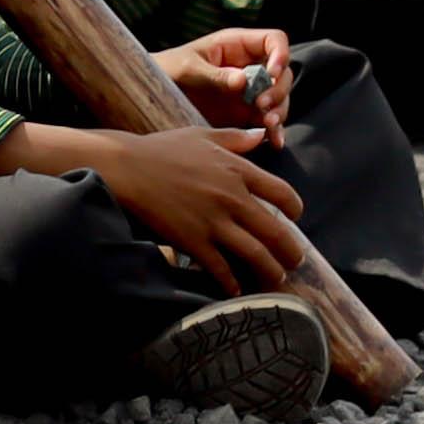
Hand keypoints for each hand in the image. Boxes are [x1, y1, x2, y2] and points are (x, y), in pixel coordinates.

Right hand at [0, 119, 325, 299]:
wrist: (128, 168)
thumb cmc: (162, 149)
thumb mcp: (201, 135)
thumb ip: (235, 137)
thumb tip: (261, 134)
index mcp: (237, 170)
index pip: (282, 193)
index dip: (296, 209)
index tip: (296, 217)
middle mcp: (232, 197)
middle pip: (276, 231)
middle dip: (291, 251)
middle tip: (296, 261)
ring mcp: (213, 221)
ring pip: (256, 254)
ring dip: (271, 271)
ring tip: (277, 278)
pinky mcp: (193, 241)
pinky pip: (221, 268)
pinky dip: (232, 282)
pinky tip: (237, 290)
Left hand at [151, 28, 291, 130]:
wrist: (152, 96)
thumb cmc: (167, 70)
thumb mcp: (187, 68)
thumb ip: (214, 75)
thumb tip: (243, 81)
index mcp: (237, 45)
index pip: (274, 41)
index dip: (280, 54)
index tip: (271, 74)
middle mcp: (249, 67)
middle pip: (283, 73)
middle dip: (278, 89)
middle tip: (261, 104)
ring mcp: (250, 91)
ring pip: (280, 98)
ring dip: (279, 111)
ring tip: (267, 124)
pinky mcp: (246, 114)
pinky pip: (268, 121)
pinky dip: (274, 131)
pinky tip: (274, 141)